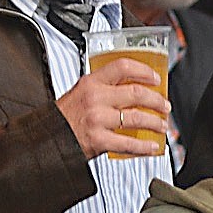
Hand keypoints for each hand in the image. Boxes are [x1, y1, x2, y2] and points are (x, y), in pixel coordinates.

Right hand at [55, 63, 169, 158]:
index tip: (155, 78)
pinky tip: (153, 146)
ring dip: (156, 122)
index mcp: (90, 82)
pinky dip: (146, 146)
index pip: (122, 67)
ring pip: (137, 118)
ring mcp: (97, 119)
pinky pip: (130, 143)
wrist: (47, 137)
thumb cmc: (64, 116)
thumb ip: (103, 88)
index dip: (144, 71)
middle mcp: (95, 98)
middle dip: (157, 100)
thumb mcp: (80, 92)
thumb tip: (132, 90)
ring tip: (162, 125)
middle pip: (136, 93)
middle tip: (164, 106)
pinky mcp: (99, 140)